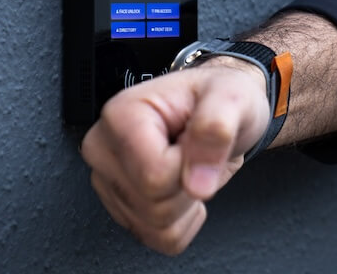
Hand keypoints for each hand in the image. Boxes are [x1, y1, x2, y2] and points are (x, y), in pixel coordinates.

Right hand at [80, 60, 269, 254]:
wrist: (221, 110)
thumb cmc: (220, 97)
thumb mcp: (232, 98)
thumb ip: (216, 130)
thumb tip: (197, 182)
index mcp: (121, 116)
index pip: (154, 175)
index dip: (190, 166)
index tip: (196, 140)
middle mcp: (104, 148)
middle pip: (152, 205)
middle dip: (189, 187)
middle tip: (197, 154)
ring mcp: (107, 179)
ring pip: (153, 226)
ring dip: (186, 205)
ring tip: (190, 167)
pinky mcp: (119, 205)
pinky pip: (156, 239)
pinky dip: (181, 222)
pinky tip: (182, 187)